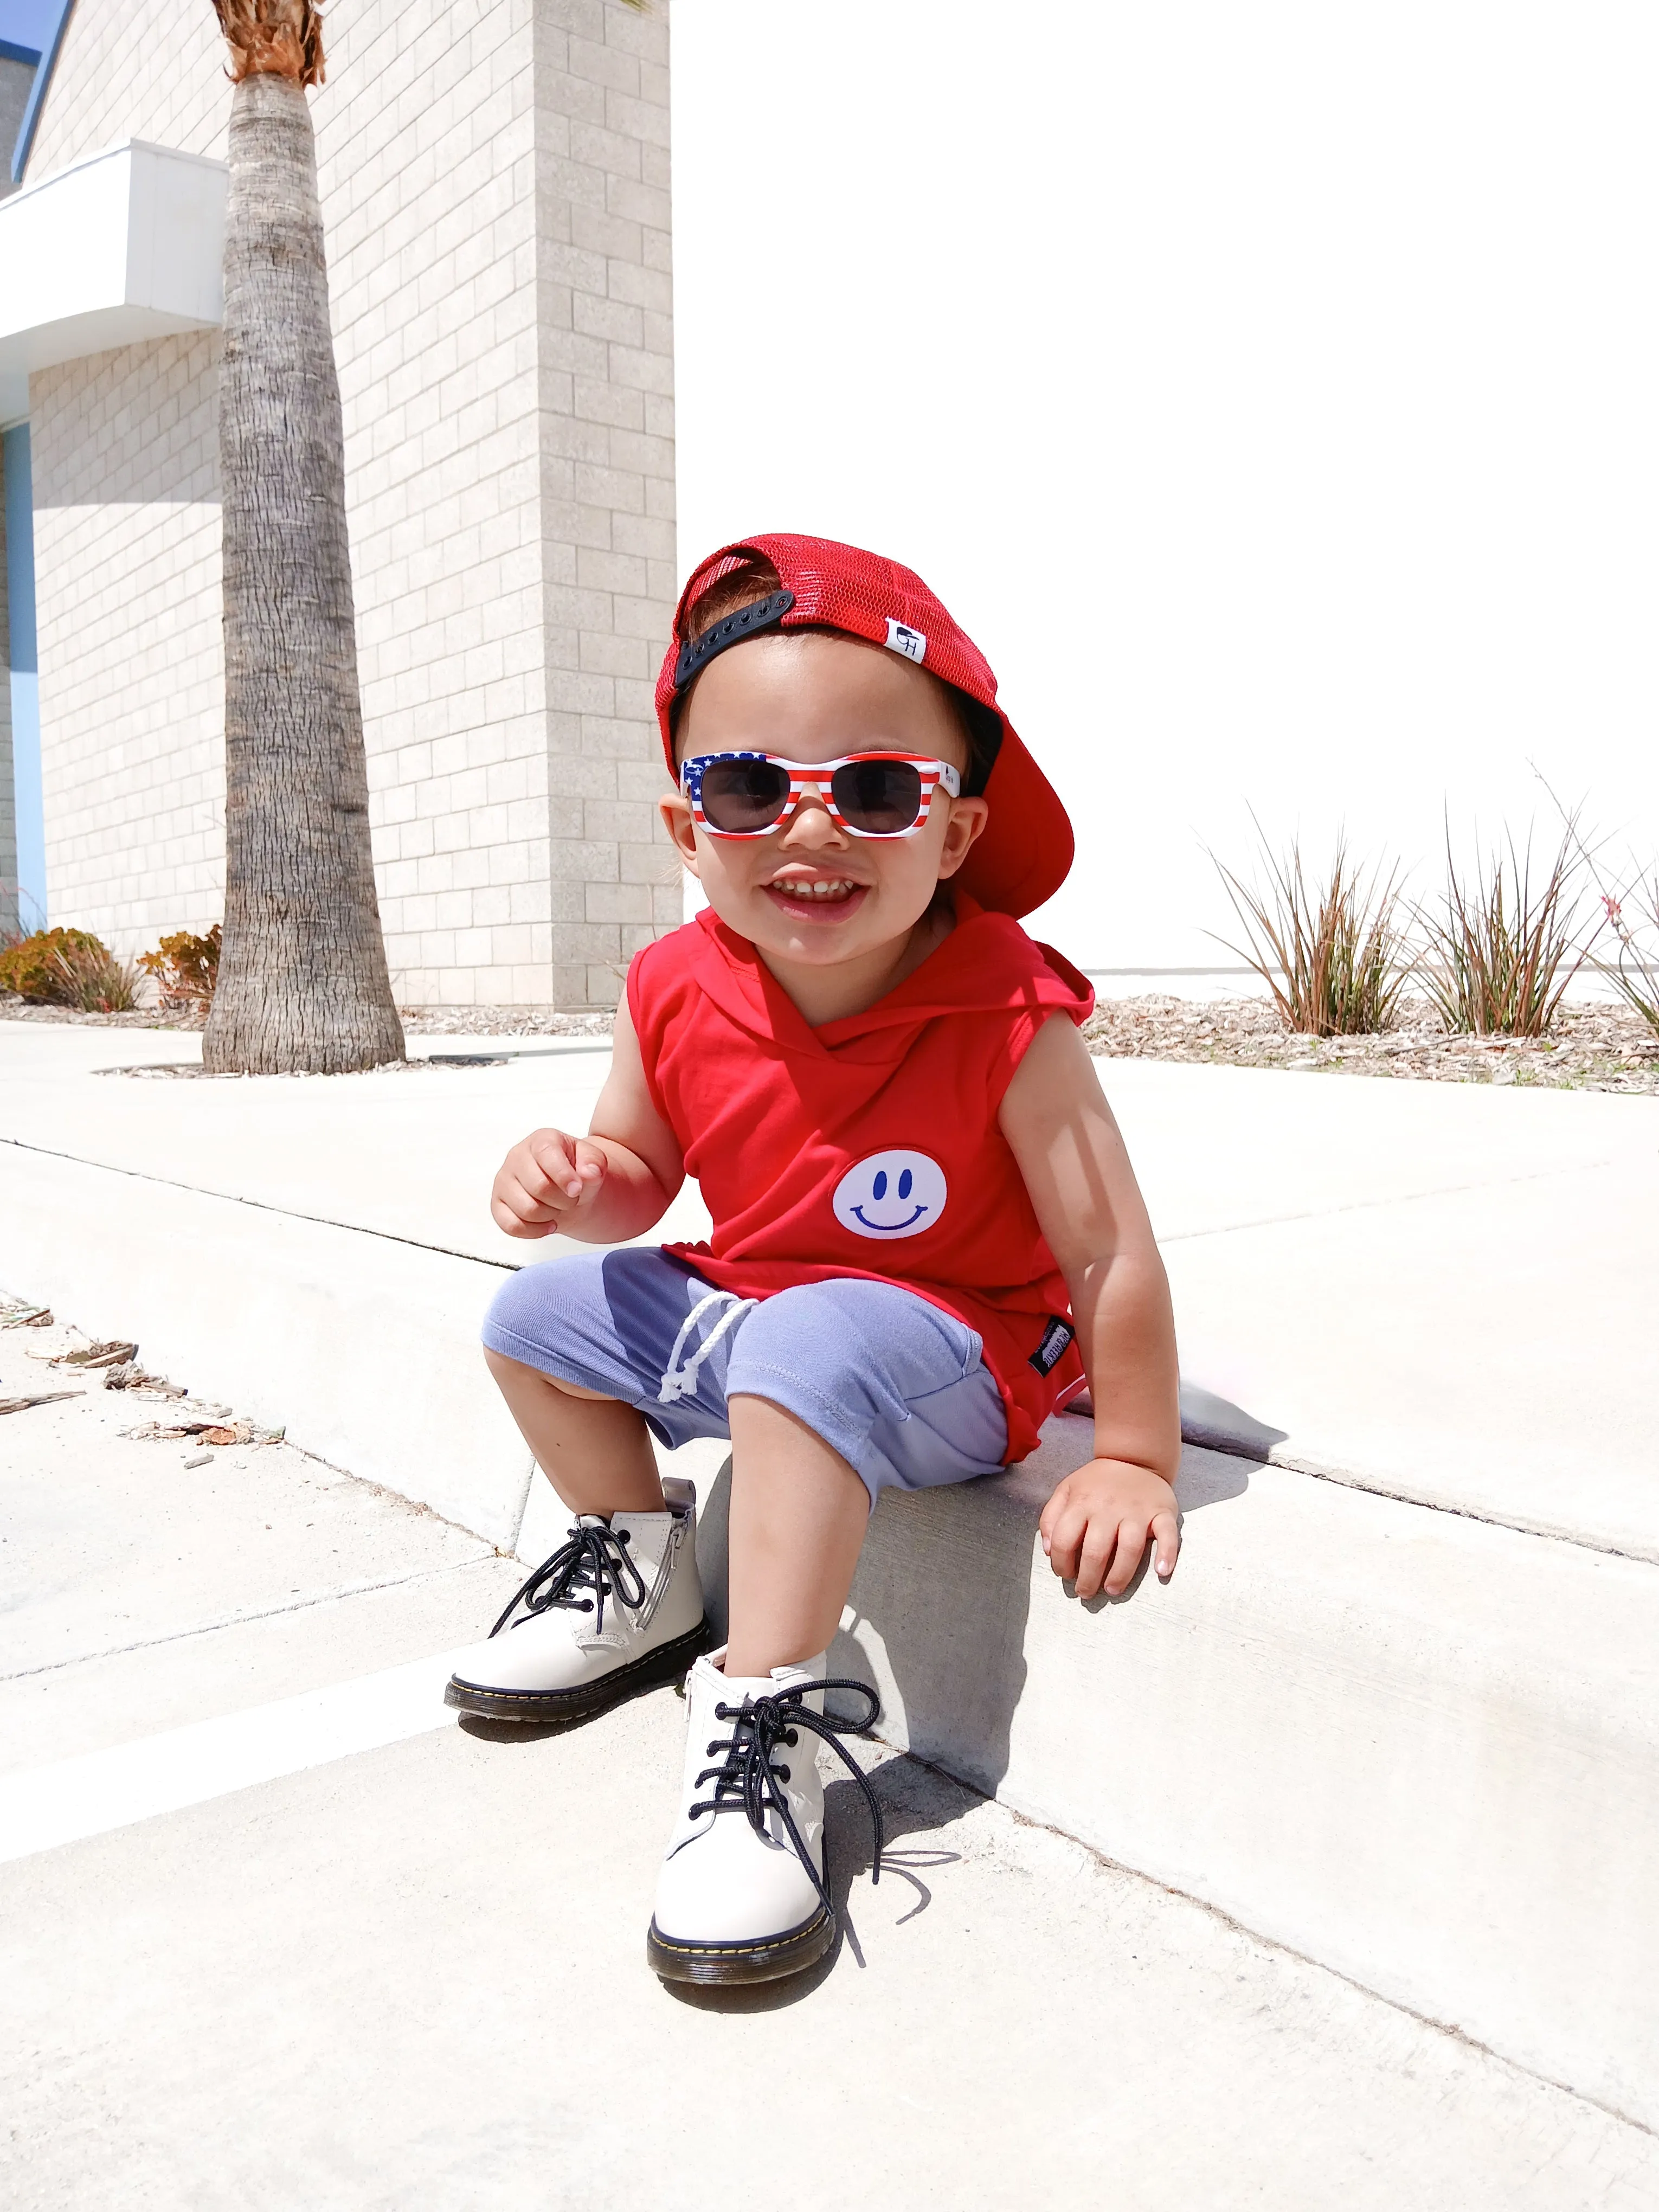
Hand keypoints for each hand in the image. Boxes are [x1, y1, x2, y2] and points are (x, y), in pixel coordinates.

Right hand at [490, 1128, 608, 1237]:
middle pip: (539, 1187)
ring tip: (557, 1208)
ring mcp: (504, 1180)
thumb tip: (589, 1173)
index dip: (565, 1176)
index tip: (577, 1189)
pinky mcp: (497, 1204)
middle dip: (563, 1200)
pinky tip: (548, 1224)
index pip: (547, 1155)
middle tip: (570, 1199)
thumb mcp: (593, 1162)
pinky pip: (512, 1226)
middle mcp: (517, 1156)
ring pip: (526, 1210)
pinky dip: (535, 1231)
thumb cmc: (577, 1173)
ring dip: (550, 1216)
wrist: (567, 1191)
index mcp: (541, 1140)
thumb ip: (595, 1163)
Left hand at [1039, 1458, 1179, 1599]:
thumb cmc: (1097, 1482)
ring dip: (1120, 1575)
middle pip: (1096, 1551)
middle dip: (1088, 1579)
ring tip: (1112, 1590)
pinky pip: (1167, 1534)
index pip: (1065, 1540)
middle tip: (1086, 1593)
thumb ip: (1051, 1517)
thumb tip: (1048, 1550)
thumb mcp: (1066, 1490)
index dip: (1061, 1564)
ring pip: (1129, 1548)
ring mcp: (1137, 1510)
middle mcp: (1108, 1507)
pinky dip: (1167, 1554)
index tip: (1066, 1575)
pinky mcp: (1162, 1511)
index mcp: (1081, 1502)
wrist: (1134, 1458)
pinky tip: (1161, 1571)